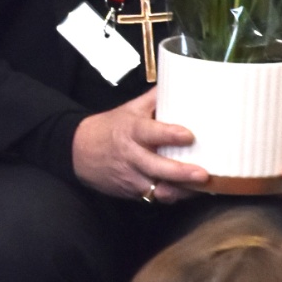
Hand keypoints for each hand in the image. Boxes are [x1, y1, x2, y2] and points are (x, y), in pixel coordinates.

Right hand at [72, 88, 211, 201]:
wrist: (78, 150)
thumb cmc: (109, 127)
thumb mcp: (128, 109)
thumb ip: (153, 100)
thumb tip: (177, 84)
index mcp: (131, 130)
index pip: (150, 132)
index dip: (169, 134)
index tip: (189, 135)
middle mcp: (131, 154)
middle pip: (156, 166)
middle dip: (180, 172)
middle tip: (202, 174)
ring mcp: (131, 176)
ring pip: (158, 188)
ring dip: (180, 190)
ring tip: (201, 189)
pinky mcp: (131, 192)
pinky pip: (154, 197)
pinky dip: (171, 197)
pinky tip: (187, 193)